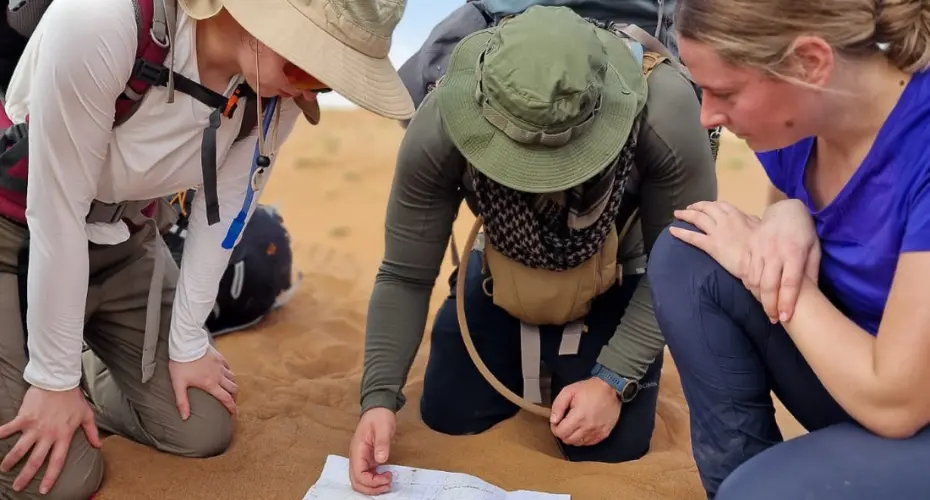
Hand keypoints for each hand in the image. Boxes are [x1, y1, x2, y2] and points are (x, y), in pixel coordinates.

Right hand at [0, 386, 100, 493]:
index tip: (43, 490)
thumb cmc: (73, 398)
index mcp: (63, 436)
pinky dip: (1, 434)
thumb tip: (98, 445)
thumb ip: (91, 432)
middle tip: (17, 486)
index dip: (50, 477)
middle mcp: (48, 435)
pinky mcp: (24, 417)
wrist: (60, 381)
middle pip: (35, 461)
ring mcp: (35, 427)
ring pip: (20, 449)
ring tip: (4, 468)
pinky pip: (9, 429)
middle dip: (26, 476)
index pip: (57, 462)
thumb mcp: (87, 415)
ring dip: (11, 460)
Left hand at [169, 345, 236, 419]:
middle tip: (231, 401)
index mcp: (210, 384)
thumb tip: (184, 417)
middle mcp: (219, 376)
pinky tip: (224, 373)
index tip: (235, 413)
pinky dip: (228, 373)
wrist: (186, 345)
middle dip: (234, 396)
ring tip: (228, 388)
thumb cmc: (181, 364)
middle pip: (233, 388)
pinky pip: (228, 367)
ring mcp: (220, 366)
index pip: (226, 399)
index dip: (232, 408)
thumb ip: (182, 402)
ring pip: (233, 377)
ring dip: (232, 384)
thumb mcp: (179, 385)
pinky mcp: (219, 357)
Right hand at [349, 407, 395, 494]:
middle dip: (371, 488)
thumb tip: (380, 459)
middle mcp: (356, 457)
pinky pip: (366, 475)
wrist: (378, 409)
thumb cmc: (379, 417)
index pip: (358, 474)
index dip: (372, 481)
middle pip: (357, 482)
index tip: (387, 477)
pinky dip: (374, 480)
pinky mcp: (366, 459)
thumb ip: (382, 444)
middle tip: (387, 484)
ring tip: (387, 483)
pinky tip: (384, 477)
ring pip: (360, 481)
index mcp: (357, 450)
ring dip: (372, 486)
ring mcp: (360, 459)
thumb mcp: (383, 428)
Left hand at [550, 377, 620, 446]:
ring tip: (574, 425)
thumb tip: (553, 420)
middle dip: (563, 433)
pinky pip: (589, 443)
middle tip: (564, 423)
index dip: (555, 428)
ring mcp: (597, 432)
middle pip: (568, 440)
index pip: (561, 433)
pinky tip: (583, 428)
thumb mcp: (568, 391)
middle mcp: (588, 428)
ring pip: (578, 443)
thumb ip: (558, 406)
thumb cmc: (589, 389)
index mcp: (579, 417)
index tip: (557, 421)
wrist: (611, 389)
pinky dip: (583, 438)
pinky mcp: (604, 434)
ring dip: (572, 436)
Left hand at [670, 201, 759, 277]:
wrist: (759, 261)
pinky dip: (681, 232)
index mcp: (737, 214)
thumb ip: (752, 221)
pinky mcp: (711, 245)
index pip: (720, 205)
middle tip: (688, 208)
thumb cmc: (762, 246)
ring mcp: (717, 231)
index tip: (705, 206)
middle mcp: (725, 219)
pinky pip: (692, 237)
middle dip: (696, 206)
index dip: (710, 204)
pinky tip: (672, 230)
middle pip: (706, 208)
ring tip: (677, 214)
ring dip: (685, 215)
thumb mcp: (760, 228)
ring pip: (697, 218)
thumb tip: (750, 218)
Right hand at [743, 199, 819, 322]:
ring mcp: (759, 248)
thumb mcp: (814, 249)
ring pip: (754, 279)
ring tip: (766, 306)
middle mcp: (775, 251)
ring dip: (758, 296)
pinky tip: (754, 290)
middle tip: (774, 319)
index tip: (786, 318)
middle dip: (770, 305)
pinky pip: (745, 269)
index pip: (789, 283)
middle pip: (769, 285)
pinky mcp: (750, 245)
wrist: (785, 210)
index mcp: (794, 253)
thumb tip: (811, 295)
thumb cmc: (803, 231)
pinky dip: (748, 282)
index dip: (787, 302)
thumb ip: (811, 271)